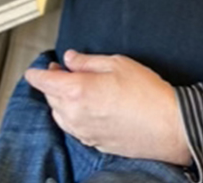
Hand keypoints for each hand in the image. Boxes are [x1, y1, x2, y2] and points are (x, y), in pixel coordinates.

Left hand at [24, 50, 192, 165]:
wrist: (169, 127)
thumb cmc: (148, 94)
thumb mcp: (117, 64)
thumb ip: (88, 61)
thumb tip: (70, 59)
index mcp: (77, 90)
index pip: (44, 82)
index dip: (36, 73)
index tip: (34, 70)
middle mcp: (75, 114)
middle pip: (50, 98)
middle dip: (51, 84)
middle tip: (60, 72)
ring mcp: (83, 131)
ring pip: (59, 115)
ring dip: (60, 101)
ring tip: (73, 89)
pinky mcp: (93, 142)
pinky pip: (73, 128)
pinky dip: (72, 116)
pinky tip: (85, 108)